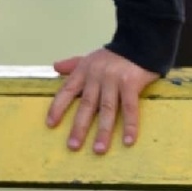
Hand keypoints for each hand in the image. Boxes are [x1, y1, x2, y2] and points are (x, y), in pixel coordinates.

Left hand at [45, 48, 160, 153]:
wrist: (141, 40)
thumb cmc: (116, 53)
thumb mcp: (91, 57)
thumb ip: (74, 63)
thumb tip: (55, 66)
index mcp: (85, 70)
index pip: (67, 90)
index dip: (58, 107)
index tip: (50, 124)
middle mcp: (97, 75)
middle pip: (86, 104)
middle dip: (79, 127)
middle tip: (73, 146)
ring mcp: (114, 80)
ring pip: (107, 109)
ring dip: (103, 131)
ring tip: (99, 150)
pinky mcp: (131, 83)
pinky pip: (130, 108)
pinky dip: (129, 125)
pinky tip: (128, 140)